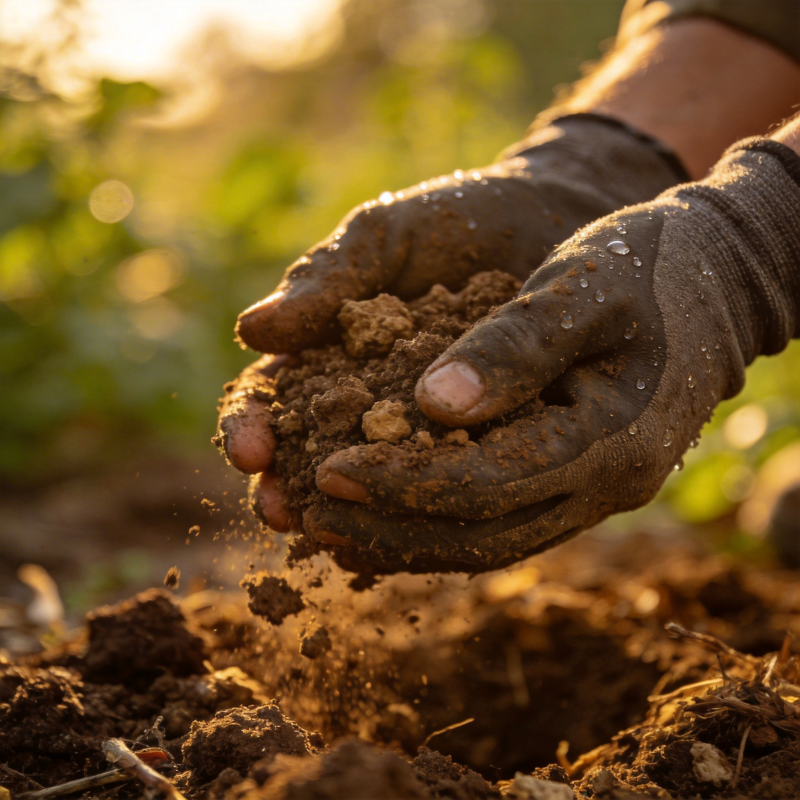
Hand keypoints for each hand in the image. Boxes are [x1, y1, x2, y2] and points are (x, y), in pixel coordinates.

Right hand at [217, 115, 685, 533]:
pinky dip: (425, 518)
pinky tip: (418, 536)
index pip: (270, 398)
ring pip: (374, 488)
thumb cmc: (458, 218)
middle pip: (309, 458)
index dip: (251, 425)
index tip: (251, 450)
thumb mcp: (386, 237)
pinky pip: (447, 493)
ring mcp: (422, 431)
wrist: (554, 218)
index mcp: (324, 353)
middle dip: (287, 489)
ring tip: (336, 539)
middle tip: (280, 513)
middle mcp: (365, 402)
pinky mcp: (480, 449)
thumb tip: (251, 330)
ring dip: (348, 518)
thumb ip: (326, 278)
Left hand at [312, 139, 799, 570]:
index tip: (327, 470)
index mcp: (612, 437)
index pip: (488, 484)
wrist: (715, 280)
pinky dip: (438, 527)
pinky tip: (385, 520)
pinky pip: (502, 522)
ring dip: (407, 540)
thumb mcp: (582, 283)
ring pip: (489, 542)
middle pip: (482, 534)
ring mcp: (595, 491)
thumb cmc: (648, 265)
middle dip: (390, 525)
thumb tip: (431, 406)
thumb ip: (514, 346)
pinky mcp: (578, 480)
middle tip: (310, 511)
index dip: (402, 484)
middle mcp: (606, 484)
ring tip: (330, 527)